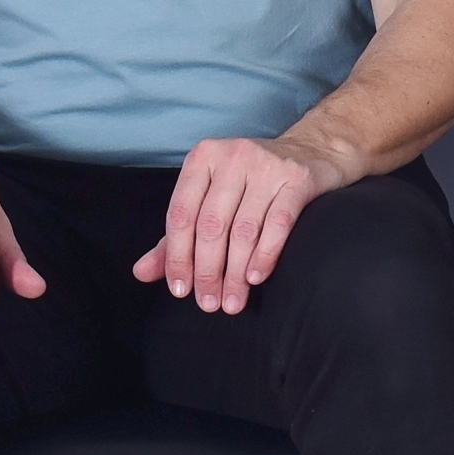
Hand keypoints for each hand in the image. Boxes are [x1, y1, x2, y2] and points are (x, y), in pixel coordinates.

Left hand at [133, 135, 347, 313]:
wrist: (312, 151)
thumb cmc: (252, 181)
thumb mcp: (209, 198)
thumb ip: (175, 236)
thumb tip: (141, 273)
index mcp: (203, 158)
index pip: (181, 214)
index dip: (177, 256)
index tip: (180, 290)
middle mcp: (233, 157)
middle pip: (211, 225)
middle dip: (207, 270)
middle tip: (208, 303)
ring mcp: (267, 166)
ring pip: (243, 229)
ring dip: (235, 273)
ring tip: (232, 301)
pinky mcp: (298, 179)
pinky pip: (278, 224)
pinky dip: (264, 255)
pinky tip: (255, 278)